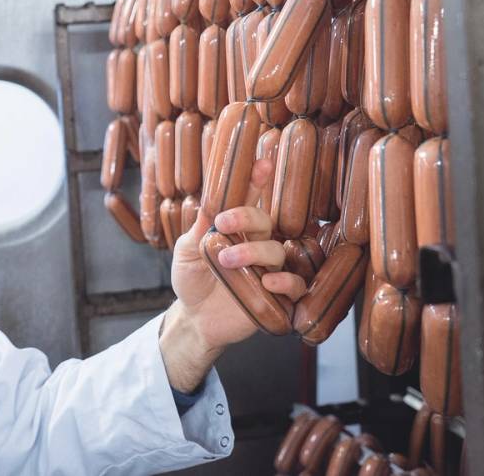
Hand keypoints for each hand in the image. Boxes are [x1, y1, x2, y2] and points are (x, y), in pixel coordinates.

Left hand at [158, 157, 307, 391]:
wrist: (194, 319)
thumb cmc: (191, 280)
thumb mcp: (187, 251)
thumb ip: (199, 228)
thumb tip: (208, 200)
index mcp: (237, 230)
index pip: (250, 201)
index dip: (257, 182)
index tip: (260, 164)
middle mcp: (257, 245)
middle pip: (266, 221)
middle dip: (247, 217)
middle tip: (223, 225)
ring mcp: (269, 269)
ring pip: (278, 250)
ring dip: (254, 251)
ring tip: (228, 261)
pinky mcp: (278, 296)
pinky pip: (296, 284)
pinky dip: (286, 281)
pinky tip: (268, 281)